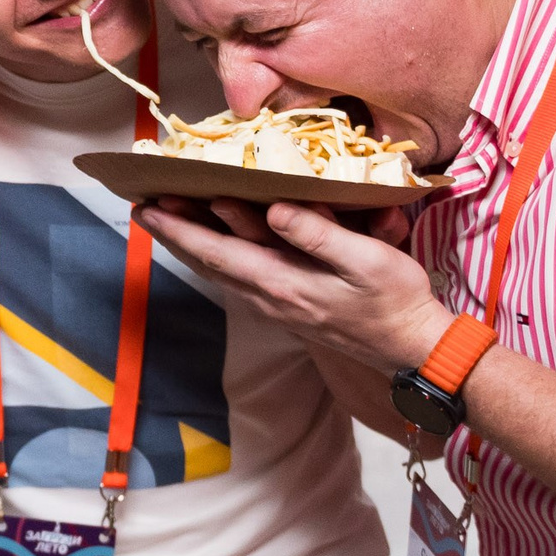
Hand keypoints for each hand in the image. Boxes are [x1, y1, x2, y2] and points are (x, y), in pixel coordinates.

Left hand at [135, 196, 449, 374]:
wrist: (412, 349)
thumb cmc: (395, 301)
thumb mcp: (367, 261)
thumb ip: (319, 235)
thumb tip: (275, 210)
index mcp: (283, 283)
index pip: (217, 252)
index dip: (180, 229)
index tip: (147, 208)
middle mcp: (270, 298)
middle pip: (209, 262)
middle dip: (174, 234)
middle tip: (143, 206)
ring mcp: (277, 306)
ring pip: (221, 272)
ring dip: (192, 245)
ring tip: (168, 221)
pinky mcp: (288, 308)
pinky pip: (239, 278)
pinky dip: (217, 257)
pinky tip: (213, 247)